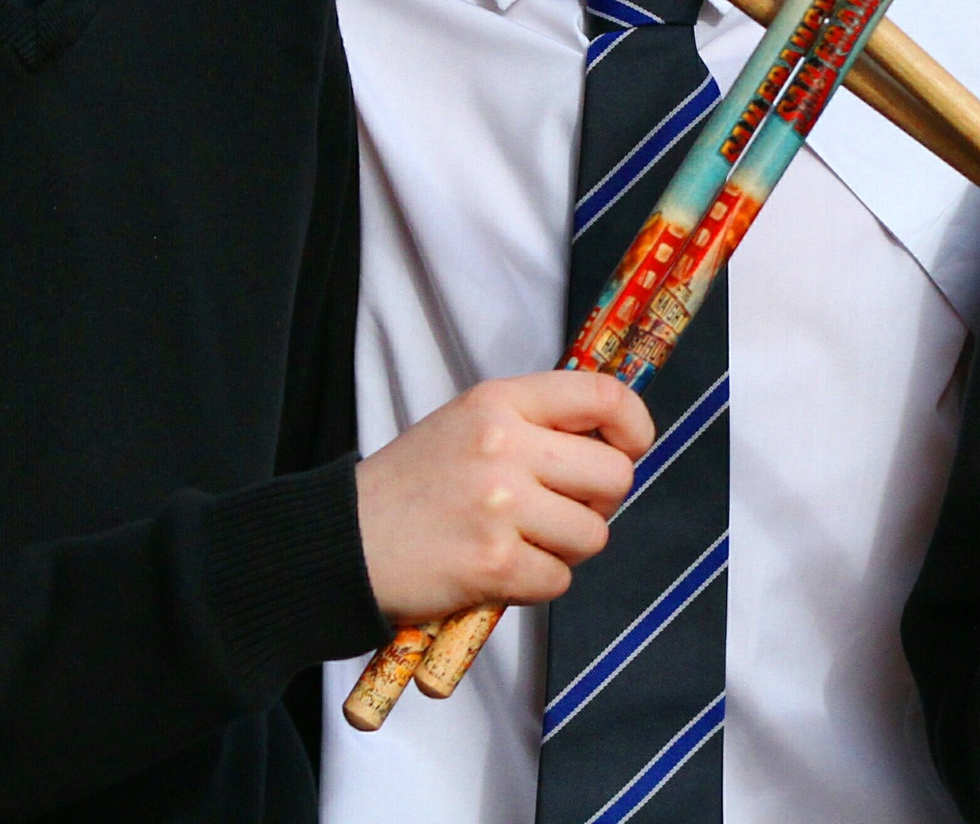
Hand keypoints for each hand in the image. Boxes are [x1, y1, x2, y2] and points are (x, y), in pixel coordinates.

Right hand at [353, 371, 652, 624]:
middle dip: (599, 503)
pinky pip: (558, 579)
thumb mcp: (468, 424)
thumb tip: (610, 445)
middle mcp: (504, 445)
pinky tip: (500, 569)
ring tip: (522, 541)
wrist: (344, 541)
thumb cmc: (411, 485)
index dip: (634, 427)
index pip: (603, 395)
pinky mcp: (494, 562)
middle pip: (614, 476)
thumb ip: (534, 425)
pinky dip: (536, 583)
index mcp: (500, 401)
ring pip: (593, 534)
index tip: (630, 448)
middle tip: (561, 510)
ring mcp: (500, 505)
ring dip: (566, 548)